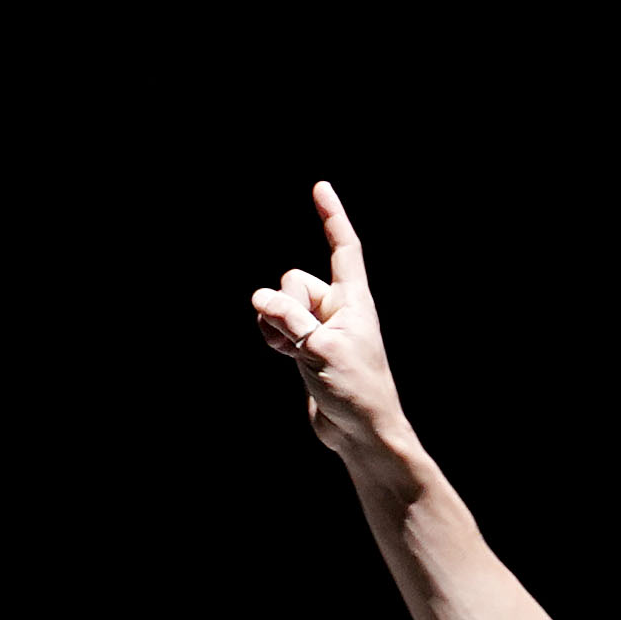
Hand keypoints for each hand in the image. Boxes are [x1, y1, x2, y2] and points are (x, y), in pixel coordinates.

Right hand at [246, 181, 404, 457]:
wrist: (360, 431)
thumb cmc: (355, 390)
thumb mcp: (321, 350)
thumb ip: (290, 320)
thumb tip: (260, 299)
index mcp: (354, 300)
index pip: (343, 248)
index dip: (331, 217)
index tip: (321, 187)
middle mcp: (337, 307)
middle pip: (293, 279)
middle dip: (286, 305)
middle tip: (304, 339)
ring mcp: (320, 326)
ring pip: (279, 303)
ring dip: (276, 325)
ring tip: (295, 353)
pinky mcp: (306, 346)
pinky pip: (276, 325)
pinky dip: (274, 337)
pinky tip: (287, 357)